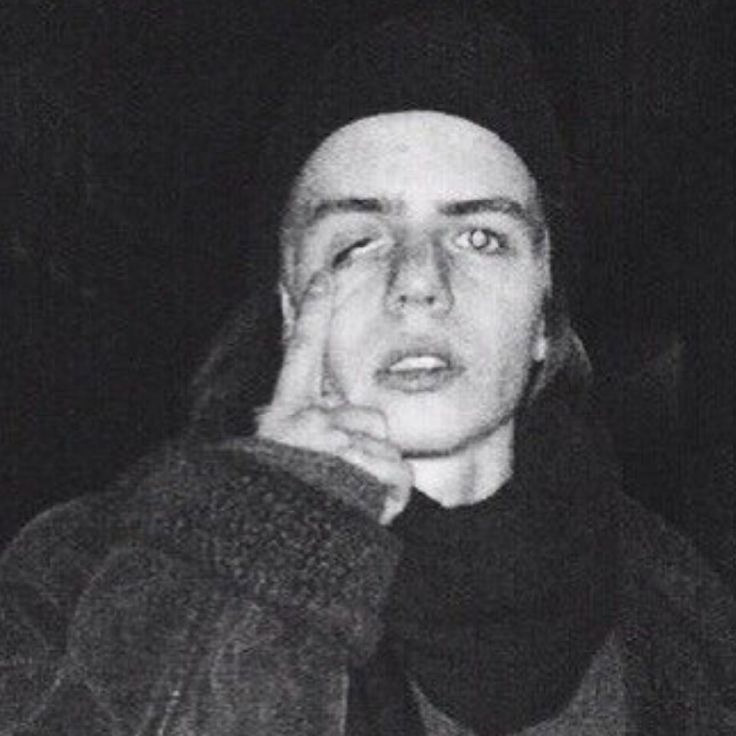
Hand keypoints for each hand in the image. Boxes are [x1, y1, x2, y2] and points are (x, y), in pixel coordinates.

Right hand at [256, 271, 411, 524]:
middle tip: (340, 480)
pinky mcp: (351, 469)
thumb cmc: (281, 509)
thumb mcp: (288, 462)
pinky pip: (398, 477)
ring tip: (346, 505)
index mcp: (283, 415)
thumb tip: (360, 426)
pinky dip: (391, 500)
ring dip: (379, 481)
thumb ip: (317, 433)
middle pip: (371, 421)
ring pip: (387, 453)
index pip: (300, 355)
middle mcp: (301, 423)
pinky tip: (364, 513)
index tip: (325, 277)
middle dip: (369, 450)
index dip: (313, 314)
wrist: (262, 554)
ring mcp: (326, 445)